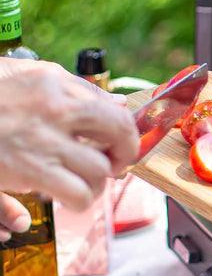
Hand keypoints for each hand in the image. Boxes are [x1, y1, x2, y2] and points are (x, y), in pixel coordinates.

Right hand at [0, 59, 138, 237]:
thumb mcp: (22, 75)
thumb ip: (70, 87)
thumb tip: (117, 104)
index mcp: (53, 83)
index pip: (113, 107)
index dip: (125, 131)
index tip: (121, 144)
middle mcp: (54, 108)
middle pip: (119, 134)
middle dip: (122, 154)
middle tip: (112, 165)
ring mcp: (44, 141)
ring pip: (100, 170)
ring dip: (96, 181)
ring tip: (81, 182)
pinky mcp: (31, 170)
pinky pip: (78, 194)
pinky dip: (78, 200)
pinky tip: (64, 195)